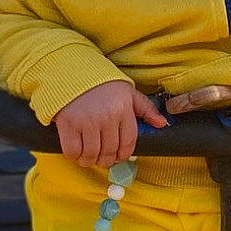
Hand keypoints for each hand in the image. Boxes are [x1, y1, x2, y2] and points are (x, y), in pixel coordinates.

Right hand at [52, 79, 166, 166]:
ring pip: (91, 154)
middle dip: (106, 160)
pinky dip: (74, 156)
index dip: (124, 154)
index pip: (129, 142)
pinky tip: (76, 151)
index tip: (118, 157)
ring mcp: (86, 120)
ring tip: (89, 157)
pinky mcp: (68, 123)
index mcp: (123, 109)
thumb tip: (162, 123)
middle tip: (102, 159)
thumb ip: (145, 108)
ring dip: (90, 160)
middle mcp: (107, 116)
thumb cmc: (101, 83)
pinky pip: (72, 150)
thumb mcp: (127, 91)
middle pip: (110, 151)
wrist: (70, 70)